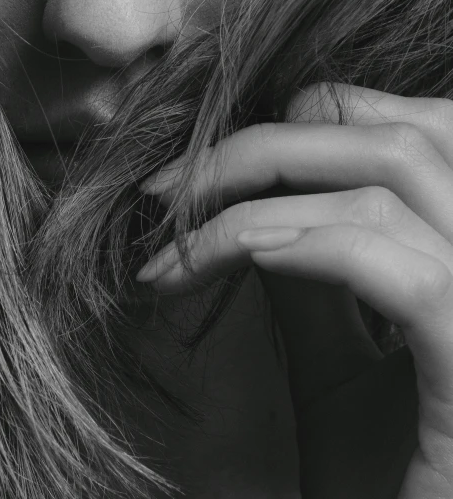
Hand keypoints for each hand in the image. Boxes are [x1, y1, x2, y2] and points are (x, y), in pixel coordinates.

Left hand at [136, 84, 452, 498]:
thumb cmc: (384, 486)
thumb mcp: (338, 370)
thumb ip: (312, 282)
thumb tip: (256, 208)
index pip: (412, 134)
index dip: (314, 123)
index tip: (216, 166)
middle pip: (398, 141)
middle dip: (267, 145)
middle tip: (173, 186)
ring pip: (392, 182)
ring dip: (258, 195)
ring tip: (177, 239)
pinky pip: (399, 268)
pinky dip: (302, 244)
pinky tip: (233, 259)